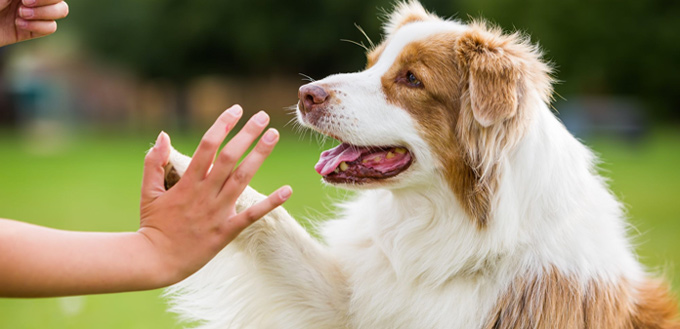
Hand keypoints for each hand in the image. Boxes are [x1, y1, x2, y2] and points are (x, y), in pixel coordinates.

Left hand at [0, 0, 68, 46]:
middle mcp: (34, 0)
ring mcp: (34, 15)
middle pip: (61, 2)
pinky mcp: (31, 31)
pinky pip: (50, 28)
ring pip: (60, 12)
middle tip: (25, 4)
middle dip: (45, 4)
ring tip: (21, 15)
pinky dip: (38, 26)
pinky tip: (19, 24)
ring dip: (42, 14)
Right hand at [137, 105, 291, 283]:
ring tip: (274, 135)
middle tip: (263, 116)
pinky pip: (252, 215)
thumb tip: (163, 135)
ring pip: (242, 179)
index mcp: (186, 182)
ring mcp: (217, 212)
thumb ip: (154, 162)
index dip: (222, 125)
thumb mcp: (148, 191)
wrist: (155, 260)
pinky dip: (270, 203)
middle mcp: (204, 194)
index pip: (207, 146)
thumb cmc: (152, 224)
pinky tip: (287, 190)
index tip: (236, 110)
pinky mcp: (226, 231)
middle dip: (247, 134)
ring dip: (259, 156)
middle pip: (229, 157)